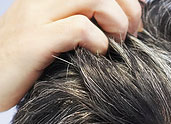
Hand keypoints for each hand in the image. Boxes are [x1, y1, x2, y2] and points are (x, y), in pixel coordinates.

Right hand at [0, 0, 143, 111]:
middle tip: (133, 32)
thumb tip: (129, 23)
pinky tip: (97, 55)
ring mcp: (36, 16)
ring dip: (116, 21)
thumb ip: (86, 23)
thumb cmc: (30, 65)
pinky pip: (79, 28)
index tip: (137, 16)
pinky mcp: (34, 39)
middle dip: (128, 7)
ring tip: (116, 43)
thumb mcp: (58, 36)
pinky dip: (98, 42)